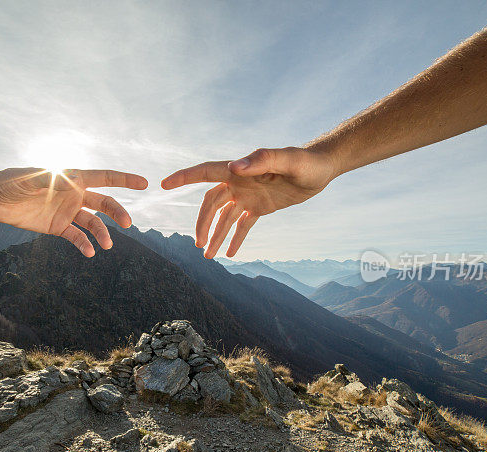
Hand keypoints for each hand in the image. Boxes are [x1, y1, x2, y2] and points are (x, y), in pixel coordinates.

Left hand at [0, 168, 147, 256]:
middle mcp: (74, 195)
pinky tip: (90, 252)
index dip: (124, 180)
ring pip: (93, 223)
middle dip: (117, 212)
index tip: (144, 183)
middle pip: (104, 203)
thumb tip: (72, 180)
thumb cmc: (11, 181)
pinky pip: (76, 236)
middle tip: (127, 223)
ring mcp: (67, 212)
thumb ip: (49, 179)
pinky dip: (84, 244)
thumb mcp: (29, 178)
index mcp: (72, 178)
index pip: (104, 178)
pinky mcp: (58, 227)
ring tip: (106, 245)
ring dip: (102, 233)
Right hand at [161, 147, 335, 257]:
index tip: (163, 184)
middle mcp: (240, 182)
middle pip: (211, 204)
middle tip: (200, 245)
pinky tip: (230, 254)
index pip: (205, 173)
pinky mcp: (261, 207)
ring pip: (225, 218)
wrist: (323, 168)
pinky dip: (235, 238)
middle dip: (203, 224)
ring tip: (209, 256)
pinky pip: (243, 225)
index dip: (183, 178)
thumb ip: (262, 160)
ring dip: (216, 235)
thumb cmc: (306, 161)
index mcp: (240, 170)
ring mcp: (249, 195)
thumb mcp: (287, 160)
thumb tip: (234, 167)